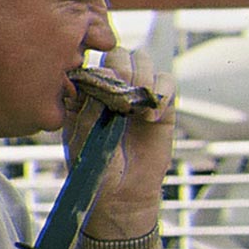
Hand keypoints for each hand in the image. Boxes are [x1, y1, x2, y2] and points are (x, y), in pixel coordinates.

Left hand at [63, 47, 175, 236]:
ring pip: (144, 59)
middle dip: (121, 69)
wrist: (121, 195)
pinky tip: (151, 117)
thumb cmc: (95, 167)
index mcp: (87, 91)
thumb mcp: (81, 137)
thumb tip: (99, 81)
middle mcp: (112, 87)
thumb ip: (87, 108)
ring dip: (142, 78)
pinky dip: (162, 92)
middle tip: (122, 94)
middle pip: (119, 54)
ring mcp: (137, 93)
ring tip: (137, 110)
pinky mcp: (162, 105)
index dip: (98, 70)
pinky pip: (167, 80)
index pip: (92, 60)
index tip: (99, 90)